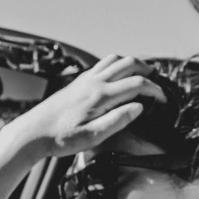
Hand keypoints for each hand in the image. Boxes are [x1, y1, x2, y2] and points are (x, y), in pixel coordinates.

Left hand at [17, 55, 165, 158]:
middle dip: (148, 71)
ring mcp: (85, 79)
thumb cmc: (62, 138)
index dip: (155, 90)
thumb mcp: (93, 137)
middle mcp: (94, 82)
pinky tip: (118, 76)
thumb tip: (140, 107)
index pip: (137, 84)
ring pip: (115, 60)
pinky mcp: (78, 81)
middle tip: (159, 82)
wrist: (33, 132)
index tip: (164, 100)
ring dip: (132, 63)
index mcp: (101, 96)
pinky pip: (102, 64)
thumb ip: (118, 121)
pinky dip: (117, 64)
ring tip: (143, 73)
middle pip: (128, 64)